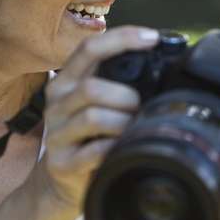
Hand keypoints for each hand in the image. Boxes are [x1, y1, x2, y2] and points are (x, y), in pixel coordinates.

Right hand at [30, 26, 159, 211]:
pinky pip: (95, 150)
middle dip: (127, 97)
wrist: (63, 180)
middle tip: (141, 108)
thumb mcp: (98, 102)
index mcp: (67, 81)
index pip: (89, 49)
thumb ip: (118, 81)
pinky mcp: (61, 163)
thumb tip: (163, 62)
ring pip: (93, 116)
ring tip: (134, 128)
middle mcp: (56, 103)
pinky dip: (116, 147)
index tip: (153, 38)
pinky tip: (123, 148)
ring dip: (124, 122)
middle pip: (92, 87)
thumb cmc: (91, 135)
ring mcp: (56, 133)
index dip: (122, 38)